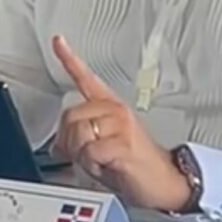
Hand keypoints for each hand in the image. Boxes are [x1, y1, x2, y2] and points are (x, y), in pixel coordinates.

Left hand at [52, 34, 191, 211]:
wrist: (164, 181)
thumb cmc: (133, 164)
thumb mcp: (102, 147)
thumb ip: (79, 138)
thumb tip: (58, 144)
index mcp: (109, 106)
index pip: (86, 77)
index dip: (69, 58)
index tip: (58, 41)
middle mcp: (115, 110)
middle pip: (70, 115)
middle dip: (69, 141)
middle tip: (86, 154)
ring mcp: (120, 125)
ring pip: (78, 133)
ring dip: (82, 155)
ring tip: (100, 161)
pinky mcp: (123, 143)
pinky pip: (89, 152)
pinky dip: (93, 165)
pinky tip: (107, 166)